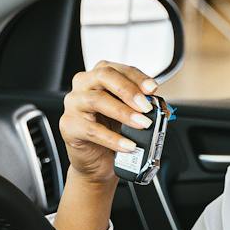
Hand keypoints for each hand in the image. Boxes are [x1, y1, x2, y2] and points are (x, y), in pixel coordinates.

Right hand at [61, 60, 158, 184]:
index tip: (152, 88)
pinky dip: (113, 138)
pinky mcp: (69, 126)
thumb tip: (160, 105)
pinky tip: (128, 144)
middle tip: (146, 106)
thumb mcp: (130, 113)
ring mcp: (73, 104)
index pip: (118, 69)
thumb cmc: (112, 130)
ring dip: (123, 112)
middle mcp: (83, 86)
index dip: (137, 77)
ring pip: (97, 100)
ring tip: (142, 124)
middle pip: (104, 76)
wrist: (97, 160)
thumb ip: (142, 105)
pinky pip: (92, 130)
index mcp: (98, 77)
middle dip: (129, 90)